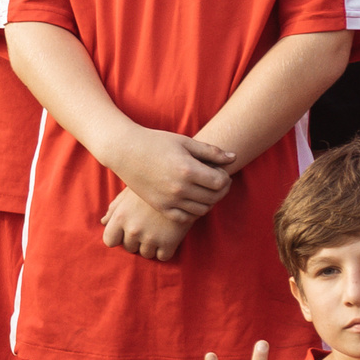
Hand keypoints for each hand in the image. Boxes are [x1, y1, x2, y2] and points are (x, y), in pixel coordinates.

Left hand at [101, 188, 193, 259]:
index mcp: (120, 217)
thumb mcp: (130, 193)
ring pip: (146, 254)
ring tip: (159, 231)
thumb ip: (114, 208)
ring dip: (151, 245)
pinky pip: (163, 256)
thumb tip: (103, 222)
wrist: (183, 182)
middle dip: (137, 240)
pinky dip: (166, 249)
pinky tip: (169, 236)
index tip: (126, 232)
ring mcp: (151, 238)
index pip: (109, 240)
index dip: (118, 237)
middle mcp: (133, 229)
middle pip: (129, 248)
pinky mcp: (169, 243)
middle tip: (148, 227)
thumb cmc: (152, 185)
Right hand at [105, 127, 234, 220]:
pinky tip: (193, 200)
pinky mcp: (161, 207)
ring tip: (206, 190)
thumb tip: (234, 157)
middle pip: (214, 197)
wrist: (125, 151)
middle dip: (221, 190)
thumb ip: (211, 151)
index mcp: (188, 169)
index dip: (226, 177)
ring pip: (202, 209)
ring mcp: (169, 200)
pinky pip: (185, 217)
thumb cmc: (156, 142)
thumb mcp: (185, 142)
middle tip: (218, 182)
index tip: (222, 172)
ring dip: (210, 201)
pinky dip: (194, 211)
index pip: (220, 182)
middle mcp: (180, 188)